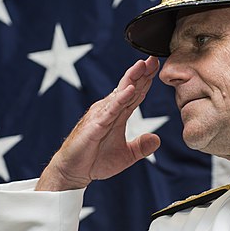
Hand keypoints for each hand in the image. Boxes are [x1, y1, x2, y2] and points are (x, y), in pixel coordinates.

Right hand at [35, 57, 161, 190]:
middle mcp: (108, 110)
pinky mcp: (94, 126)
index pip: (134, 94)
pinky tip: (130, 90)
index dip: (145, 80)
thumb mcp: (125, 155)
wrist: (73, 171)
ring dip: (131, 80)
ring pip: (119, 94)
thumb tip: (157, 139)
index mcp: (117, 115)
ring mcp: (101, 116)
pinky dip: (120, 99)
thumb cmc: (94, 161)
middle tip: (153, 58)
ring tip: (143, 66)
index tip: (156, 66)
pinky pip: (110, 110)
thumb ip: (141, 147)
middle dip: (141, 73)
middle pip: (127, 88)